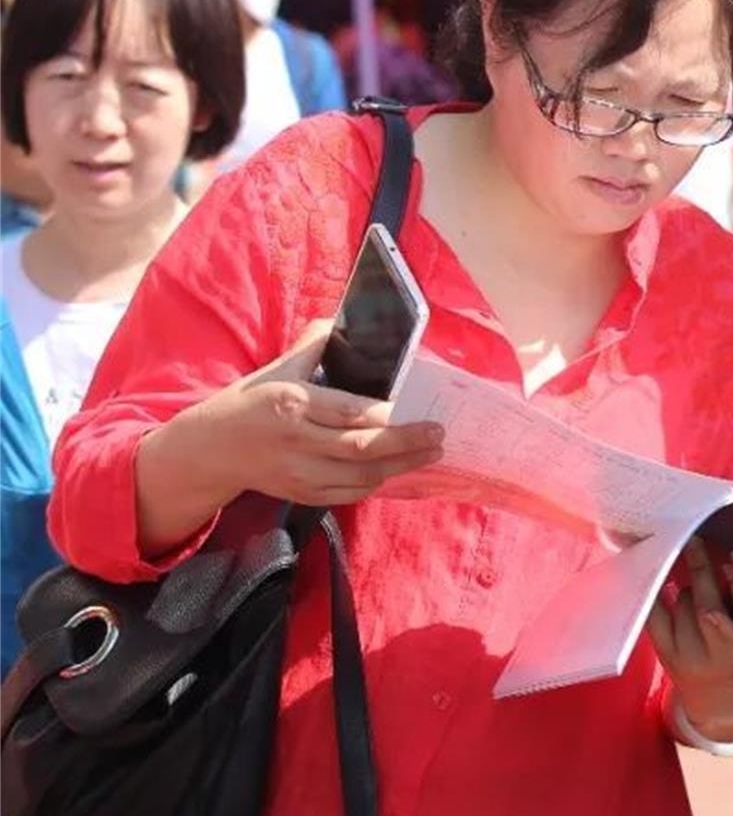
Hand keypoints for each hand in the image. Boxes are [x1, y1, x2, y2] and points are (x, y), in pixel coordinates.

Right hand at [149, 320, 444, 509]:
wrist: (211, 450)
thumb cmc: (251, 401)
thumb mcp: (278, 369)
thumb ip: (316, 345)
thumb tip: (351, 320)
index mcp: (290, 403)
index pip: (347, 411)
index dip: (387, 414)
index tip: (418, 407)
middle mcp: (295, 441)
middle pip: (359, 448)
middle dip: (405, 442)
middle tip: (438, 434)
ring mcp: (298, 473)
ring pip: (359, 476)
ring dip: (400, 466)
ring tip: (431, 452)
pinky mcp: (302, 495)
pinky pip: (348, 494)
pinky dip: (377, 482)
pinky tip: (399, 468)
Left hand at [647, 538, 732, 741]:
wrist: (727, 707)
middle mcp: (723, 662)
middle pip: (710, 608)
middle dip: (709, 568)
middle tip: (705, 537)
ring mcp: (692, 660)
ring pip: (686, 607)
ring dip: (692, 582)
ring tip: (698, 561)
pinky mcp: (669, 657)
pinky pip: (656, 618)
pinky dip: (659, 593)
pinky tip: (666, 575)